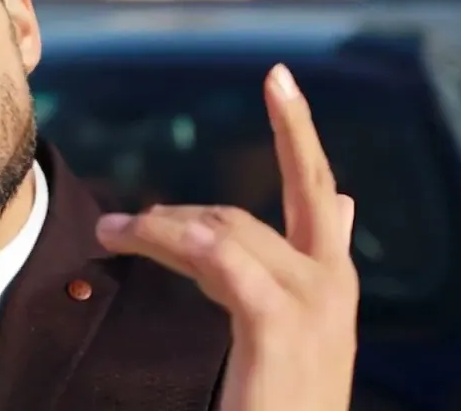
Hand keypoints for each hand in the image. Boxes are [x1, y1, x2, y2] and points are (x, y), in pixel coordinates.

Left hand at [94, 64, 358, 410]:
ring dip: (158, 229)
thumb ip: (309, 261)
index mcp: (334, 280)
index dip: (300, 133)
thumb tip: (349, 199)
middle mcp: (334, 284)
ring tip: (110, 238)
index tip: (281, 81)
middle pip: (274, 201)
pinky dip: (170, 243)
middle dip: (252, 158)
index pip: (319, 192)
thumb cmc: (281, 398)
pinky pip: (217, 257)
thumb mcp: (298, 325)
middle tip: (214, 136)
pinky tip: (133, 239)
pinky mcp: (279, 321)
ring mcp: (314, 302)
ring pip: (224, 230)